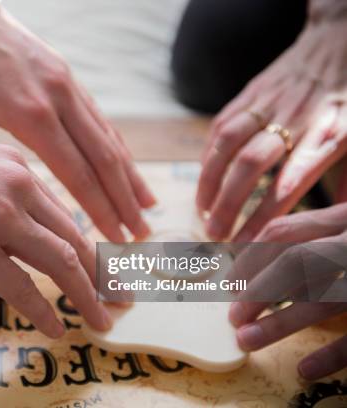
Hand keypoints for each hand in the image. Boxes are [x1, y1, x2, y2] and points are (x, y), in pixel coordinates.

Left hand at [0, 6, 154, 242]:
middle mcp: (60, 100)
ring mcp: (70, 86)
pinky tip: (129, 167)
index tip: (115, 239)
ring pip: (110, 138)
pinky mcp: (71, 77)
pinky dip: (119, 147)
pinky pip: (101, 118)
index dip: (100, 209)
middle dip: (124, 201)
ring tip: (148, 207)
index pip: (77, 174)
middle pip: (103, 159)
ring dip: (130, 176)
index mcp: (31, 115)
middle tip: (141, 234)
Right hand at [0, 134, 111, 337]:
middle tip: (123, 297)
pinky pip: (20, 287)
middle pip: (75, 239)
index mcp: (20, 169)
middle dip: (103, 273)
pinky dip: (43, 310)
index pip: (67, 216)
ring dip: (86, 295)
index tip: (108, 267)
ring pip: (60, 262)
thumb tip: (34, 224)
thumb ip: (8, 189)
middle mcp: (18, 191)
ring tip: (103, 319)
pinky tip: (57, 328)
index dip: (92, 246)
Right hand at [196, 16, 346, 240]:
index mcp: (326, 134)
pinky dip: (208, 155)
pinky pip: (221, 126)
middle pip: (251, 165)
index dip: (264, 217)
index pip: (289, 184)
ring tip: (201, 211)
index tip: (247, 245)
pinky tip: (203, 178)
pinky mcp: (249, 94)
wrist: (337, 42)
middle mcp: (293, 119)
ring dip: (209, 180)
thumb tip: (340, 225)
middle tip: (215, 234)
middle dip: (228, 203)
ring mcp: (267, 104)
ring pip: (227, 143)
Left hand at [228, 204, 346, 379]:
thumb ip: (320, 232)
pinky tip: (305, 369)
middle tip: (233, 316)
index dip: (250, 257)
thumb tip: (258, 253)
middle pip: (298, 261)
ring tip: (247, 341)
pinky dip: (335, 353)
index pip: (285, 231)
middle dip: (258, 289)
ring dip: (281, 323)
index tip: (229, 282)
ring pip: (325, 298)